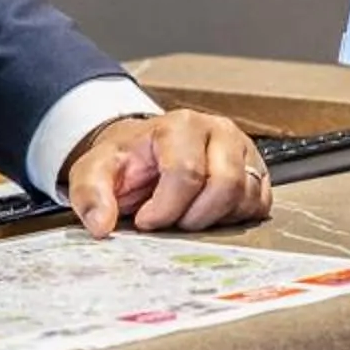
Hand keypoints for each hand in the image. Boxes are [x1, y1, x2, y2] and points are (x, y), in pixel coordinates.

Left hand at [63, 109, 271, 235]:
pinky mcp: (257, 173)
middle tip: (171, 221)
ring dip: (213, 219)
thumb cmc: (127, 162)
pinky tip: (208, 214)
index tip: (146, 219)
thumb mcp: (94, 171)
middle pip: (225, 186)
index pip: (187, 174)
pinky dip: (233, 219)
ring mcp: (243, 151)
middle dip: (194, 217)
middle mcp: (218, 132)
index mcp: (181, 126)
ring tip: (186, 214)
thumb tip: (100, 224)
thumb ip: (90, 194)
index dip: (165, 209)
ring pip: (245, 198)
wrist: (145, 154)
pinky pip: (259, 206)